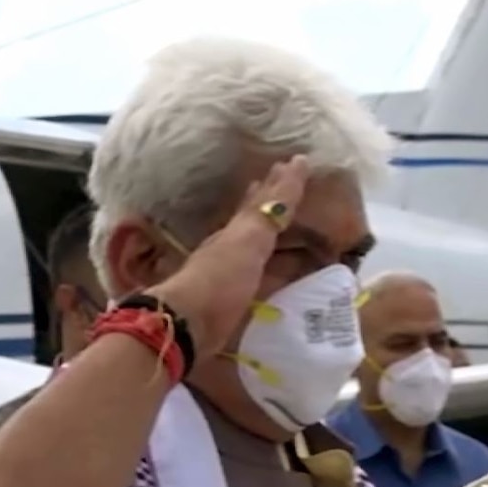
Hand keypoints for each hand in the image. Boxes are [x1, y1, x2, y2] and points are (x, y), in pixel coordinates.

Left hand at [149, 156, 308, 358]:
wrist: (190, 324)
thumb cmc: (221, 278)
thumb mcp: (250, 238)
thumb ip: (273, 207)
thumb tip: (297, 163)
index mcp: (238, 230)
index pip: (264, 200)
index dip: (282, 183)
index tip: (298, 162)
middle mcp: (232, 246)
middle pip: (253, 218)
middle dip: (267, 199)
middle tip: (280, 179)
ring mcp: (230, 273)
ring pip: (253, 244)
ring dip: (266, 230)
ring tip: (277, 220)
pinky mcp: (232, 300)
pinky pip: (257, 273)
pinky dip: (268, 265)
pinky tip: (268, 269)